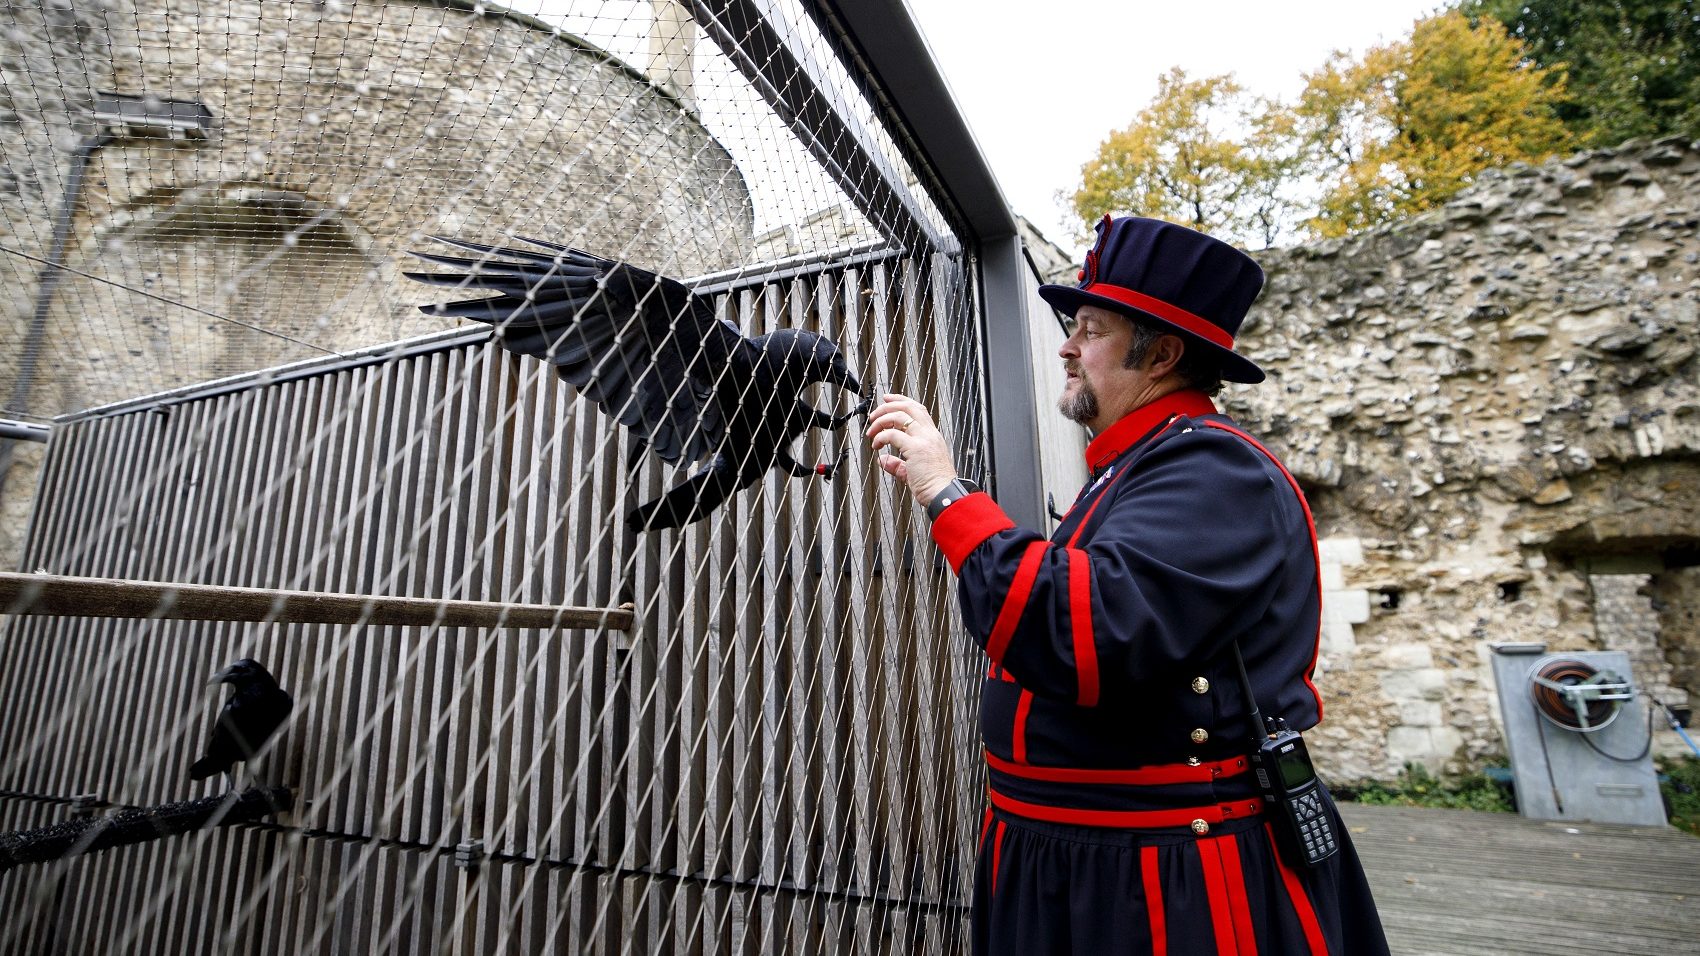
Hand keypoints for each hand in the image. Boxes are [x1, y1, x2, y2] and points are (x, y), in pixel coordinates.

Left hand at [864, 393, 956, 507]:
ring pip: (899, 416)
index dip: (901, 401)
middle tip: (874, 414)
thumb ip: (897, 465)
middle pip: (908, 407)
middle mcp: (929, 434)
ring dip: (881, 420)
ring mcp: (923, 439)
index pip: (917, 409)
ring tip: (871, 430)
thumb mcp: (913, 472)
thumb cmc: (935, 486)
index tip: (888, 400)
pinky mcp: (915, 448)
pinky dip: (880, 437)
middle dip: (888, 406)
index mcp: (932, 436)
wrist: (945, 495)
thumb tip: (883, 460)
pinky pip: (892, 434)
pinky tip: (876, 445)